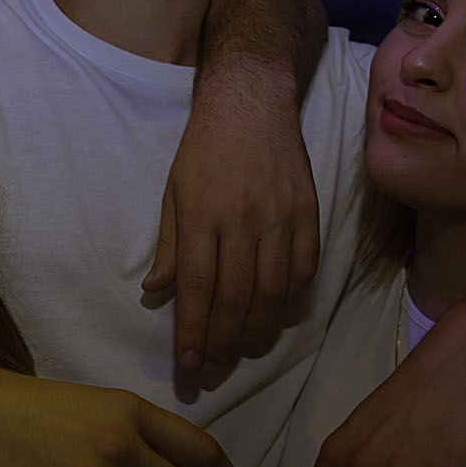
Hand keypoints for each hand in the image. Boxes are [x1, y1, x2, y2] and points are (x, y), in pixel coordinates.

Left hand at [144, 57, 319, 367]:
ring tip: (239, 346)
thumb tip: (156, 290)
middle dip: (221, 339)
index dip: (193, 330)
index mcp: (202, 214)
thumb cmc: (205, 148)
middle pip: (235, 297)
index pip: (197, 286)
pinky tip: (273, 311)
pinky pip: (304, 269)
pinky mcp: (309, 213)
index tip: (189, 362)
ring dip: (256, 328)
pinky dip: (289, 298)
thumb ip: (169, 244)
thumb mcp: (173, 191)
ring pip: (273, 291)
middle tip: (211, 364)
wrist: (253, 102)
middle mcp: (242, 220)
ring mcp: (280, 217)